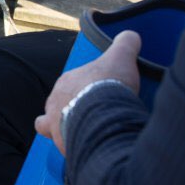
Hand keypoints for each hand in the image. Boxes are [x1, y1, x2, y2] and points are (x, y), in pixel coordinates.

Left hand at [35, 31, 141, 155]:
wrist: (102, 116)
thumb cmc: (107, 86)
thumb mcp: (121, 58)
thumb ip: (125, 45)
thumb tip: (131, 36)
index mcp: (65, 82)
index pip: (68, 84)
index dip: (81, 89)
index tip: (96, 94)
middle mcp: (54, 104)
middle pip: (57, 107)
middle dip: (69, 111)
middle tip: (91, 115)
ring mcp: (55, 126)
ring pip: (53, 128)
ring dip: (66, 130)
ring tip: (86, 134)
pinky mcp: (63, 145)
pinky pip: (65, 147)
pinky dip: (75, 147)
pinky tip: (90, 149)